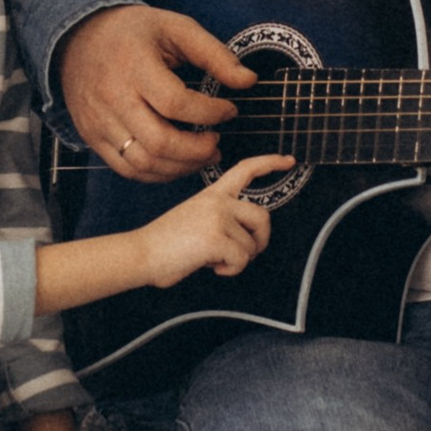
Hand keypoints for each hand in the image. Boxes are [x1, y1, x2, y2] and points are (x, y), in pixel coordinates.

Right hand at [59, 3, 255, 182]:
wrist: (76, 38)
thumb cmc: (131, 32)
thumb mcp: (175, 27)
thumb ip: (214, 54)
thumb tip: (248, 80)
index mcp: (133, 65)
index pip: (175, 103)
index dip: (210, 113)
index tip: (229, 110)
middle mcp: (112, 97)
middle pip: (159, 142)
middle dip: (197, 150)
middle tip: (216, 142)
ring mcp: (100, 122)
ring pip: (143, 162)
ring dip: (180, 167)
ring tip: (202, 155)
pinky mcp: (93, 138)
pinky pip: (127, 169)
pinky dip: (157, 173)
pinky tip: (177, 162)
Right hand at [138, 153, 275, 286]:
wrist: (141, 253)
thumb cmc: (166, 244)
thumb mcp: (196, 220)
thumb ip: (221, 220)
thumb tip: (245, 239)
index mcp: (212, 194)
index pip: (246, 169)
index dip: (270, 163)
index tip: (289, 160)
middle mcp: (218, 201)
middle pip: (263, 217)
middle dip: (260, 241)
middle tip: (244, 254)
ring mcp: (218, 217)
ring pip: (251, 245)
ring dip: (237, 260)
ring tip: (212, 259)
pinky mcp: (217, 237)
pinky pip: (241, 260)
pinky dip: (229, 270)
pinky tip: (210, 265)